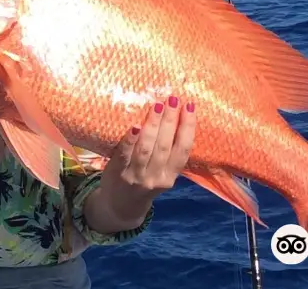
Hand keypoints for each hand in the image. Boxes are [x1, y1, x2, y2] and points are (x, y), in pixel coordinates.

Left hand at [94, 95, 197, 225]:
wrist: (119, 208)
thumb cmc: (143, 183)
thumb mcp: (161, 175)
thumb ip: (168, 155)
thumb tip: (177, 119)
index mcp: (170, 177)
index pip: (183, 150)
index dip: (188, 128)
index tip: (190, 107)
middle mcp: (155, 178)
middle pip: (165, 146)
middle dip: (171, 121)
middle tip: (173, 99)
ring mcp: (136, 176)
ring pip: (147, 148)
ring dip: (153, 125)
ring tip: (157, 105)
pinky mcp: (118, 173)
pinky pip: (124, 154)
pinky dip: (130, 140)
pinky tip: (135, 126)